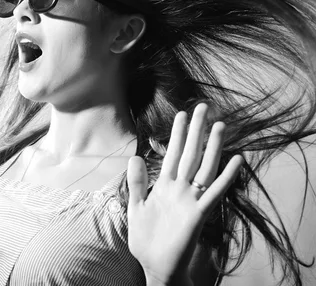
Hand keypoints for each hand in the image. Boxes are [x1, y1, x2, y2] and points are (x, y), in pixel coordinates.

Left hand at [126, 103, 243, 284]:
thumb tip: (135, 156)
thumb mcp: (136, 207)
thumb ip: (137, 183)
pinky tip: (237, 160)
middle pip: (190, 154)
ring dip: (212, 147)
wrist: (156, 266)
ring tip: (221, 125)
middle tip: (203, 107)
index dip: (177, 134)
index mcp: (164, 186)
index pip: (172, 154)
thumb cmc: (147, 239)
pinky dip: (226, 177)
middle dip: (195, 131)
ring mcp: (190, 200)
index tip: (182, 114)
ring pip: (204, 168)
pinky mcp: (198, 215)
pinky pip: (214, 192)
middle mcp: (179, 189)